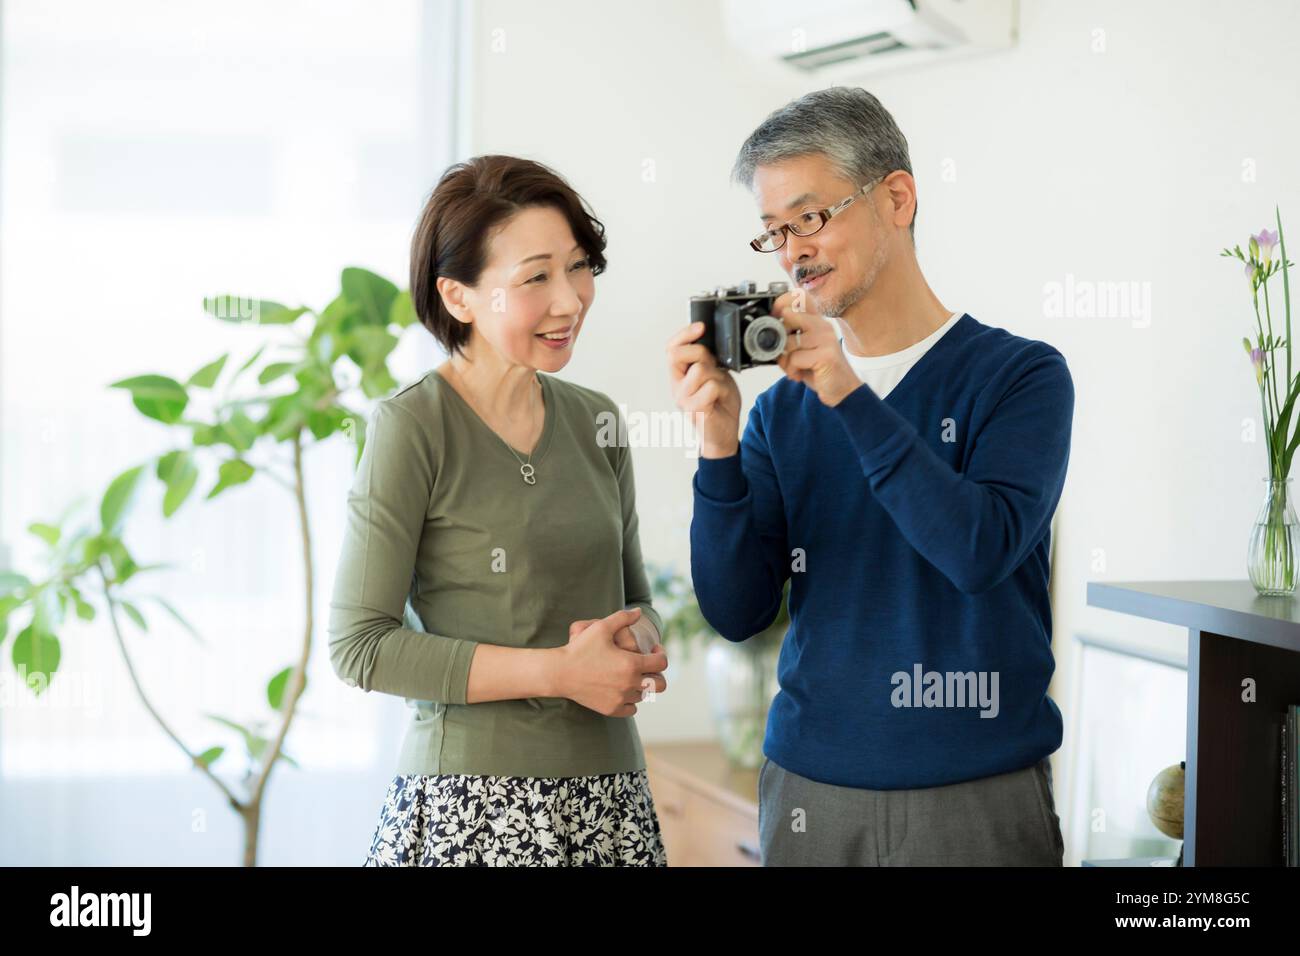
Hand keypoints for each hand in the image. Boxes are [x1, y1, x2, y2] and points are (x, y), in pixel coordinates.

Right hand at [558, 608, 668, 716]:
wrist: (560, 672)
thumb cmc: (580, 648)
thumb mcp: (601, 627)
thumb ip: (623, 618)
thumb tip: (638, 612)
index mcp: (631, 664)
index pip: (661, 662)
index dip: (661, 653)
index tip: (654, 649)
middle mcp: (630, 684)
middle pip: (660, 684)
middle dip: (658, 674)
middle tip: (648, 666)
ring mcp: (621, 698)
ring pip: (644, 695)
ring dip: (642, 685)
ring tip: (632, 675)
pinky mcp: (611, 709)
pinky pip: (631, 709)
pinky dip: (631, 701)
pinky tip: (623, 690)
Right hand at [667, 321, 741, 457]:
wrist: (723, 434)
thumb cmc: (719, 404)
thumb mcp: (715, 374)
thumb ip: (708, 360)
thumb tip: (710, 340)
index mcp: (680, 376)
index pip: (671, 349)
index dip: (684, 334)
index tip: (701, 327)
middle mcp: (677, 386)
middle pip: (678, 354)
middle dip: (701, 354)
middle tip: (714, 367)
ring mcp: (683, 399)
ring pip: (700, 370)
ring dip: (718, 376)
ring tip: (720, 388)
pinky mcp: (694, 409)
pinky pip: (711, 387)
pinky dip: (722, 390)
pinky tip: (721, 399)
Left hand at [771, 292, 861, 406]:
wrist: (842, 390)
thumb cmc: (819, 369)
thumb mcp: (803, 349)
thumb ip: (790, 337)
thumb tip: (769, 331)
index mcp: (817, 321)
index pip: (800, 296)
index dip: (781, 303)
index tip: (774, 318)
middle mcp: (822, 326)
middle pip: (789, 315)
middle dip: (779, 337)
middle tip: (785, 352)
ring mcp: (825, 339)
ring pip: (789, 341)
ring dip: (785, 360)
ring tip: (794, 368)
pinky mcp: (826, 355)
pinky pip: (795, 358)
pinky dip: (791, 370)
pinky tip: (799, 375)